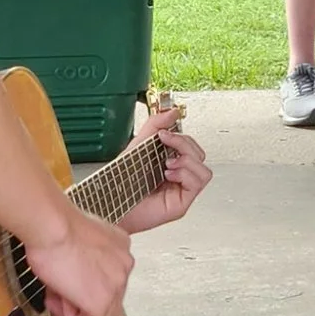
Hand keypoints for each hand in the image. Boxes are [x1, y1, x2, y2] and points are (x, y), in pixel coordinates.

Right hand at [17, 204, 131, 315]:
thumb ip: (88, 259)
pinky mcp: (102, 302)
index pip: (107, 278)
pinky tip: (57, 301)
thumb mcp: (81, 239)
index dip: (81, 282)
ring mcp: (117, 285)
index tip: (65, 276)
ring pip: (99, 314)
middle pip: (106, 297)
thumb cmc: (56, 227)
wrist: (52, 226)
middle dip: (79, 297)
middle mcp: (125, 265)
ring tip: (56, 293)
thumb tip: (77, 275)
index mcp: (121, 248)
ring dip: (73, 308)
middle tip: (58, 288)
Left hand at [113, 104, 208, 232]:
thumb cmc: (120, 181)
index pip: (190, 146)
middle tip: (167, 143)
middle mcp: (177, 177)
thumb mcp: (138, 145)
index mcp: (169, 162)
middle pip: (199, 155)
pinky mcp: (181, 203)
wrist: (111, 201)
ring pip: (203, 170)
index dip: (182, 137)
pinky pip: (198, 183)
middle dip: (184, 145)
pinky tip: (169, 175)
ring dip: (187, 161)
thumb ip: (155, 126)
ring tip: (168, 163)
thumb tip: (172, 112)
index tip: (165, 133)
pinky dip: (186, 174)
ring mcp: (180, 190)